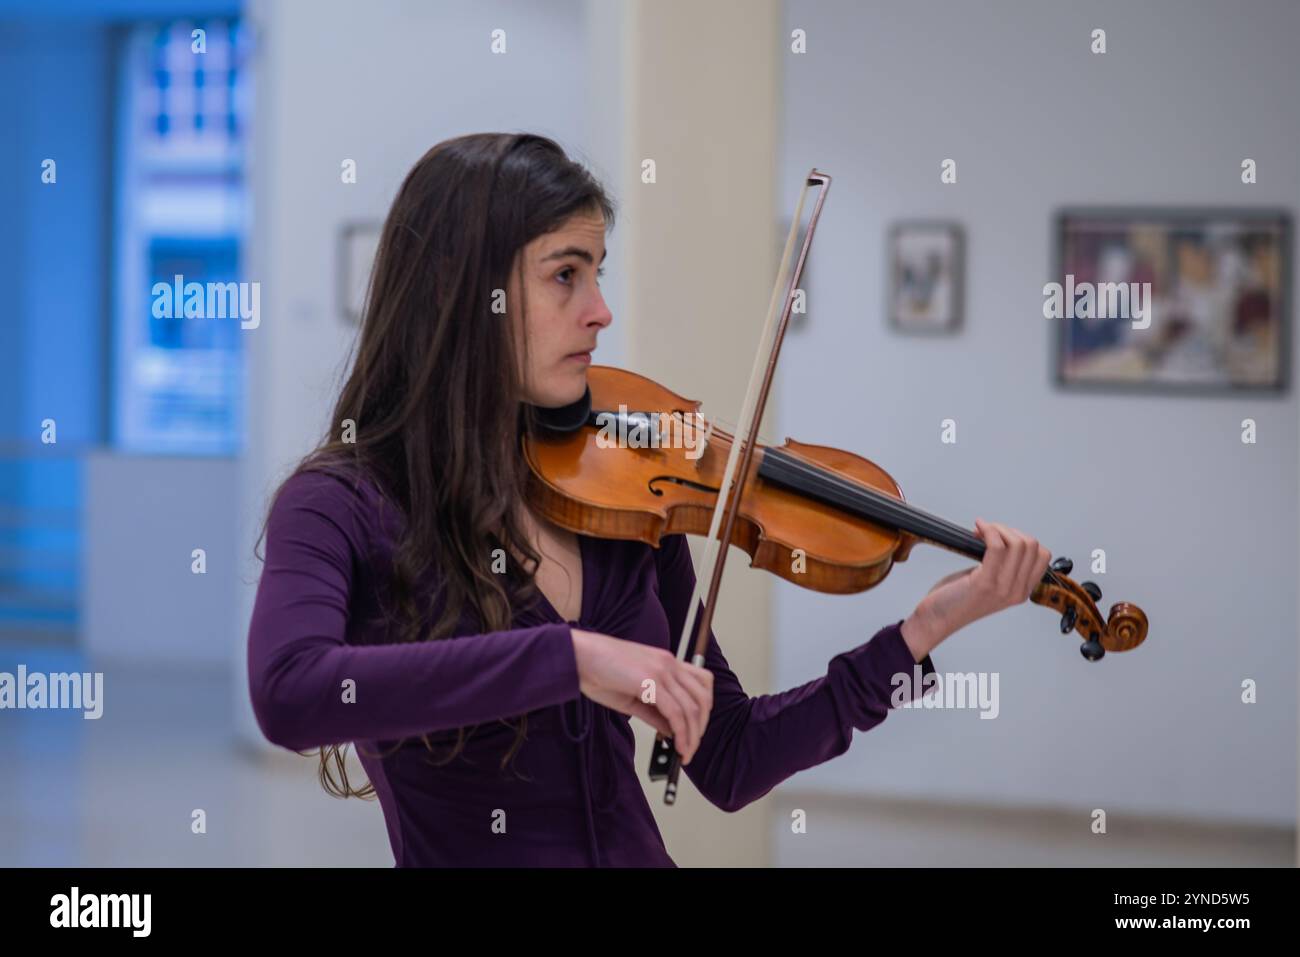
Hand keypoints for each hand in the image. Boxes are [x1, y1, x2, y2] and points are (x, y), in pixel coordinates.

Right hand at [570, 629, 713, 764]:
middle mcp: (669, 663)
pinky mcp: (652, 681)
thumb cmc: (599, 672)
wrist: (579, 656)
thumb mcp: (633, 695)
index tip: (696, 730)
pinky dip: (681, 734)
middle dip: (701, 727)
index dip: (704, 710)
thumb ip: (654, 711)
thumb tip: (672, 730)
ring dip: (692, 736)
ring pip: (692, 708)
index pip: (702, 684)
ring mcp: (662, 671)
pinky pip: (676, 713)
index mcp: (666, 662)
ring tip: (686, 753)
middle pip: (703, 698)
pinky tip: (678, 747)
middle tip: (692, 747)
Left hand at [905, 519, 1049, 653]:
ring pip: (1017, 544)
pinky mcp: (985, 583)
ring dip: (998, 528)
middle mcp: (1016, 591)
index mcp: (1021, 591)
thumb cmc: (956, 598)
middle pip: (1031, 545)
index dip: (1022, 538)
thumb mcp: (988, 583)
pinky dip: (988, 531)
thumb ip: (1002, 566)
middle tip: (988, 532)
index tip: (1001, 536)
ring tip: (981, 531)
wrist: (936, 619)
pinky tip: (977, 529)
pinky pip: (996, 546)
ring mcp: (1003, 588)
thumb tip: (1003, 535)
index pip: (1042, 555)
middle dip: (1008, 530)